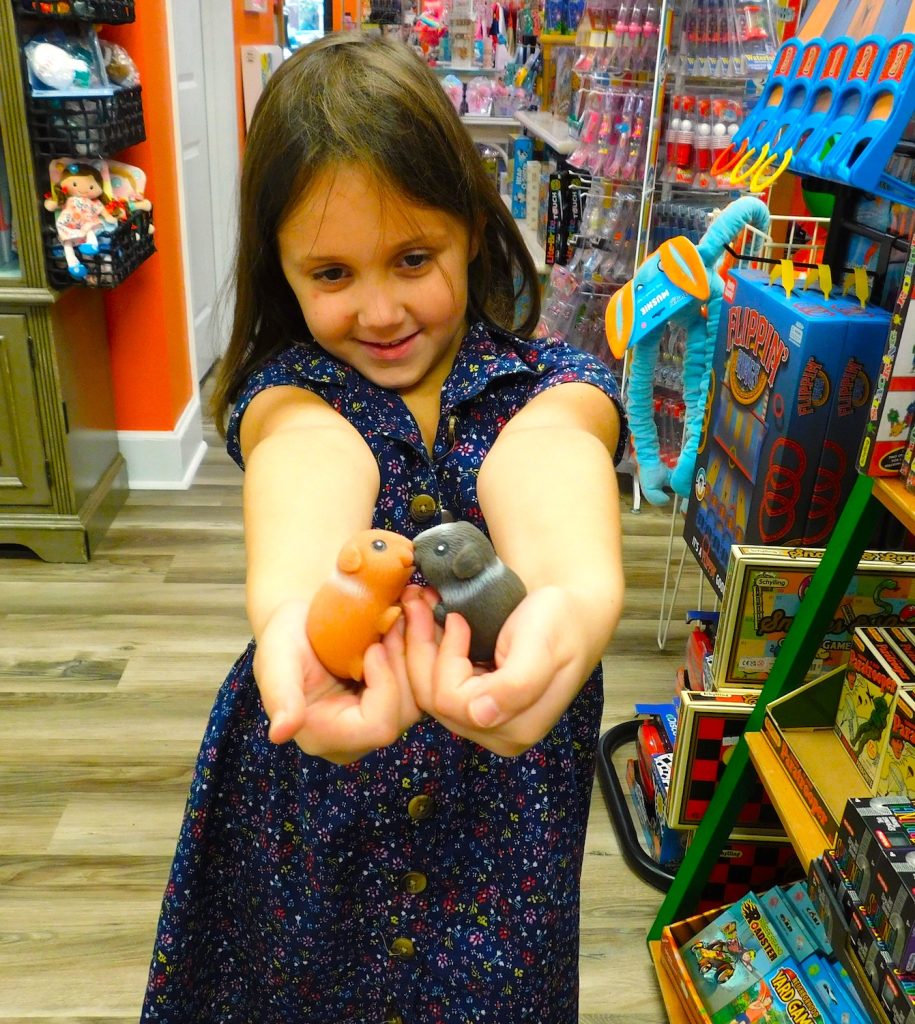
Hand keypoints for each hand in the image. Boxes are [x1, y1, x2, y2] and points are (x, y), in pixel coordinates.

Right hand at [254, 599, 420, 763]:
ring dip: (415, 653)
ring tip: (401, 616)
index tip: (373, 647)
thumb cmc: (285, 637)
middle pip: (405, 713)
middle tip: (395, 620)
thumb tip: (280, 734)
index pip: (377, 727)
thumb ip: (280, 695)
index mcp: (324, 735)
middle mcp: (355, 737)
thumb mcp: (276, 658)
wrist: (303, 619)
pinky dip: (419, 651)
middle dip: (404, 663)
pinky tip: (408, 622)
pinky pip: (422, 684)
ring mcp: (379, 719)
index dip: (384, 685)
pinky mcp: (395, 701)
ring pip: (420, 697)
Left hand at [403, 585, 598, 755]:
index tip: (457, 618)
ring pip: (428, 691)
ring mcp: (484, 721)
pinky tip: (430, 621)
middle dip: (420, 647)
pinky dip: (429, 651)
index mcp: (516, 727)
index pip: (451, 700)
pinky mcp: (475, 704)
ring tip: (420, 605)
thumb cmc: (562, 622)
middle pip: (434, 699)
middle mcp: (498, 733)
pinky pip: (436, 683)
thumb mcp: (542, 647)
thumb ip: (517, 685)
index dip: (446, 656)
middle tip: (417, 600)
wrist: (574, 611)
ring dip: (419, 646)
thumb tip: (483, 717)